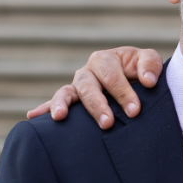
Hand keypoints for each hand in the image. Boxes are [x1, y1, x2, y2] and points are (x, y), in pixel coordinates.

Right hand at [27, 47, 163, 129]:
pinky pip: (54, 102)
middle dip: (97, 104)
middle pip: (88, 86)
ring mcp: (77, 86)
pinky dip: (43, 108)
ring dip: (63, 104)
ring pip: (66, 93)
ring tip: (60, 117)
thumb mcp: (148, 62)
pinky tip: (33, 116)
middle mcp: (88, 72)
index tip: (134, 111)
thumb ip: (150, 65)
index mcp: (106, 59)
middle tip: (107, 123)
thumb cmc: (141, 71)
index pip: (112, 76)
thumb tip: (147, 81)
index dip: (123, 92)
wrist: (136, 81)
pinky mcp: (71, 99)